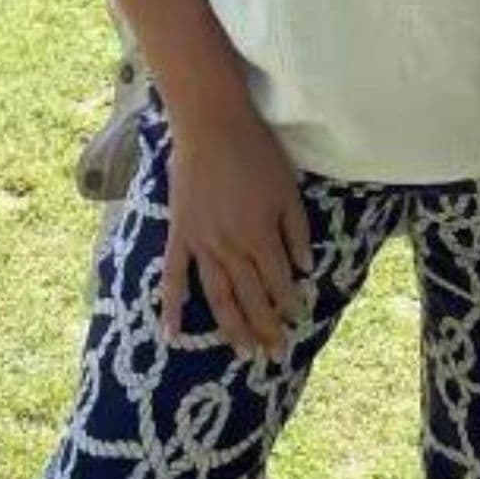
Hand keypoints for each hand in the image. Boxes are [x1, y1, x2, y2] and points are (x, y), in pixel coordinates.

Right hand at [161, 98, 311, 360]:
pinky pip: (173, 277)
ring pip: (218, 297)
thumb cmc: (255, 150)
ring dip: (232, 328)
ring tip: (243, 352)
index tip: (299, 320)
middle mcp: (231, 248)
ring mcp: (202, 244)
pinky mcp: (179, 234)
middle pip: (251, 298)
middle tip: (275, 354)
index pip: (279, 283)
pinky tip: (173, 334)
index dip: (291, 304)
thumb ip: (296, 231)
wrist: (210, 123)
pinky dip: (172, 307)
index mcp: (260, 236)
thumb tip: (307, 269)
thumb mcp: (287, 188)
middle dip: (266, 328)